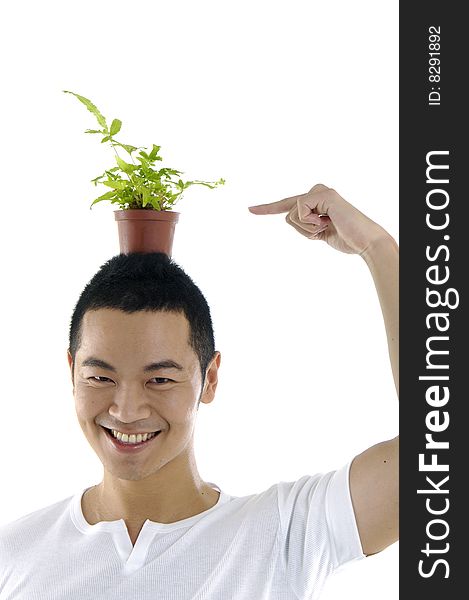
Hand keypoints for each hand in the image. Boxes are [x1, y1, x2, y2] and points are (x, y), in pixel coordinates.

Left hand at [248, 184, 389, 254]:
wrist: (365, 242)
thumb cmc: (346, 238)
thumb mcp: (319, 232)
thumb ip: (305, 223)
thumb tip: (290, 217)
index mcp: (315, 201)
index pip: (287, 205)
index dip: (268, 208)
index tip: (250, 209)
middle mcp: (317, 192)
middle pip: (288, 214)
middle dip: (302, 230)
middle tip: (326, 228)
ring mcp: (320, 191)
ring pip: (291, 215)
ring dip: (308, 229)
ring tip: (329, 226)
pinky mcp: (322, 194)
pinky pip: (299, 212)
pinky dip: (311, 224)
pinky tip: (328, 222)